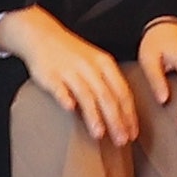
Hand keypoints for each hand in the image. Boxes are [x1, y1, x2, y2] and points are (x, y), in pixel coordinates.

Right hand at [0, 7, 138, 145]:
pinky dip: (65, 98)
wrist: (43, 36)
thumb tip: (123, 113)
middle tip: (122, 140)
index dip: (129, 114)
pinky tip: (69, 110)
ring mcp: (70, 70)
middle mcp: (91, 67)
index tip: (133, 133)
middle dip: (116, 120)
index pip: (122, 92)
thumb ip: (108, 84)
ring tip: (100, 134)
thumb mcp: (96, 63)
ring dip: (94, 115)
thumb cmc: (73, 55)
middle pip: (108, 96)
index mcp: (105, 64)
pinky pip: (59, 87)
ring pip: (86, 94)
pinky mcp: (51, 74)